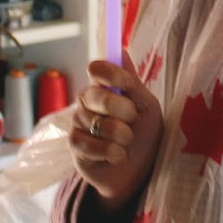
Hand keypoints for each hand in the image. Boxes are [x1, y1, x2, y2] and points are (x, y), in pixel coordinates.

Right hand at [70, 59, 162, 212]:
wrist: (139, 171)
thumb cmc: (145, 135)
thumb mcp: (147, 107)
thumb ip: (133, 82)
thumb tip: (122, 51)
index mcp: (106, 87)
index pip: (96, 69)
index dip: (111, 74)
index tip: (128, 85)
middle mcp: (88, 101)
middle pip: (94, 94)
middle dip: (122, 110)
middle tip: (133, 121)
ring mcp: (79, 123)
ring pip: (97, 123)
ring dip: (121, 136)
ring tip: (127, 143)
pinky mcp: (75, 146)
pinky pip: (91, 144)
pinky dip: (112, 153)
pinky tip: (117, 156)